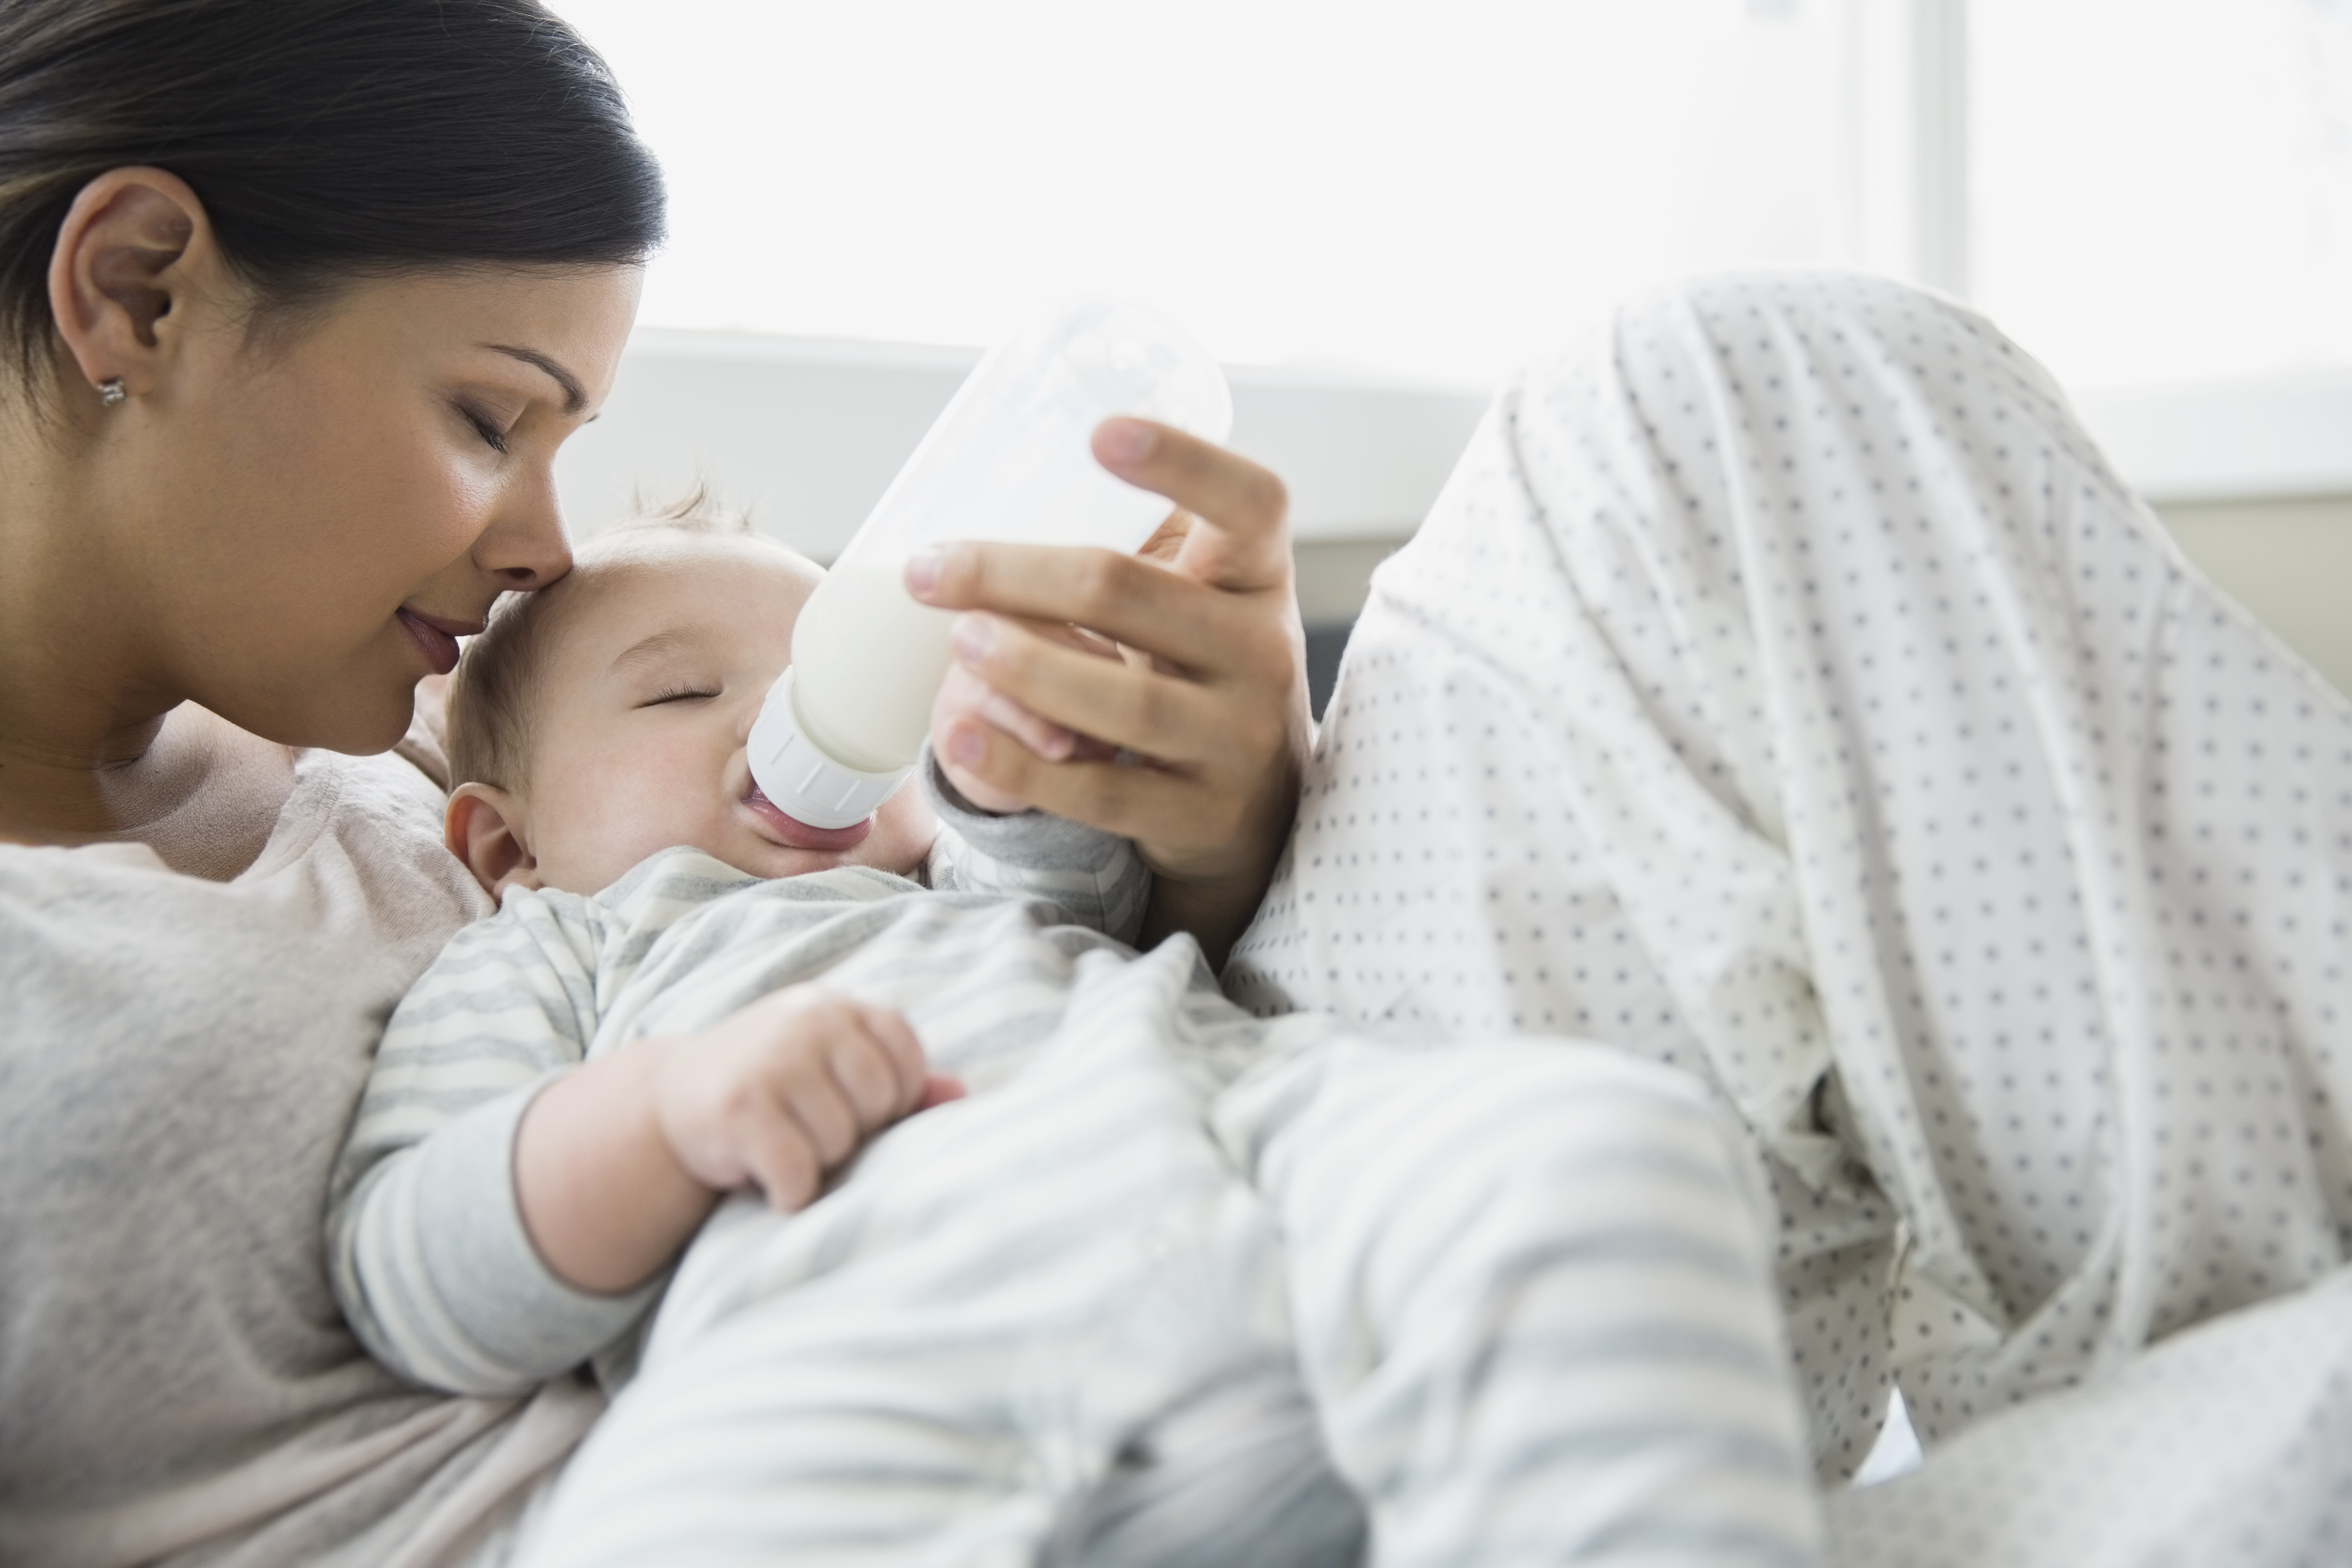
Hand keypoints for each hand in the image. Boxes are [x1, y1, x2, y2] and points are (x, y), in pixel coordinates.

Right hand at [652, 987, 958, 1210]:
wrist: (671, 1101)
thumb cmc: (772, 1089)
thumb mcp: (832, 1069)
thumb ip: (899, 1080)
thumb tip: (961, 1095)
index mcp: (838, 1007)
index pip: (907, 1059)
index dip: (889, 1100)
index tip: (852, 1109)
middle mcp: (808, 1020)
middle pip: (879, 1101)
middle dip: (853, 1132)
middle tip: (809, 1130)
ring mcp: (773, 1060)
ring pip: (839, 1140)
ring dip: (816, 1162)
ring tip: (783, 1145)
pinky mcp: (741, 1107)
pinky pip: (797, 1170)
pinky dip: (790, 1191)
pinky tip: (768, 1177)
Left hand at [908, 417, 1312, 964]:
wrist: (1257, 807)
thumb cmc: (1197, 671)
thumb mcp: (1197, 600)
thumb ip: (1137, 546)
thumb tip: (999, 476)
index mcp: (1257, 577)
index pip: (1252, 503)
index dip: (1186, 462)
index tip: (1100, 433)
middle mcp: (1263, 652)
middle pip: (1136, 593)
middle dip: (1020, 575)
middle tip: (933, 569)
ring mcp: (1237, 739)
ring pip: (1126, 700)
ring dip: (1026, 667)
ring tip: (960, 641)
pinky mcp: (1200, 814)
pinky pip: (1103, 792)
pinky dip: (1020, 767)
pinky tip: (961, 736)